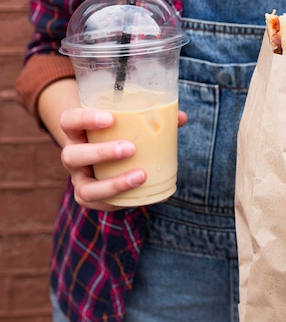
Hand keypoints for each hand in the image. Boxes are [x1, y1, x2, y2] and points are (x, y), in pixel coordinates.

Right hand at [59, 107, 187, 210]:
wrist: (104, 158)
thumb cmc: (118, 135)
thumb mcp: (129, 124)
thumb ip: (153, 118)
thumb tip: (181, 117)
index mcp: (78, 132)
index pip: (69, 121)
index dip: (84, 119)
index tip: (110, 118)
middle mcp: (73, 156)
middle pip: (71, 155)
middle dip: (101, 153)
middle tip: (130, 148)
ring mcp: (79, 180)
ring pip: (85, 188)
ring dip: (113, 183)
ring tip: (141, 176)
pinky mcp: (90, 198)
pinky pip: (100, 204)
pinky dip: (122, 200)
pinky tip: (143, 196)